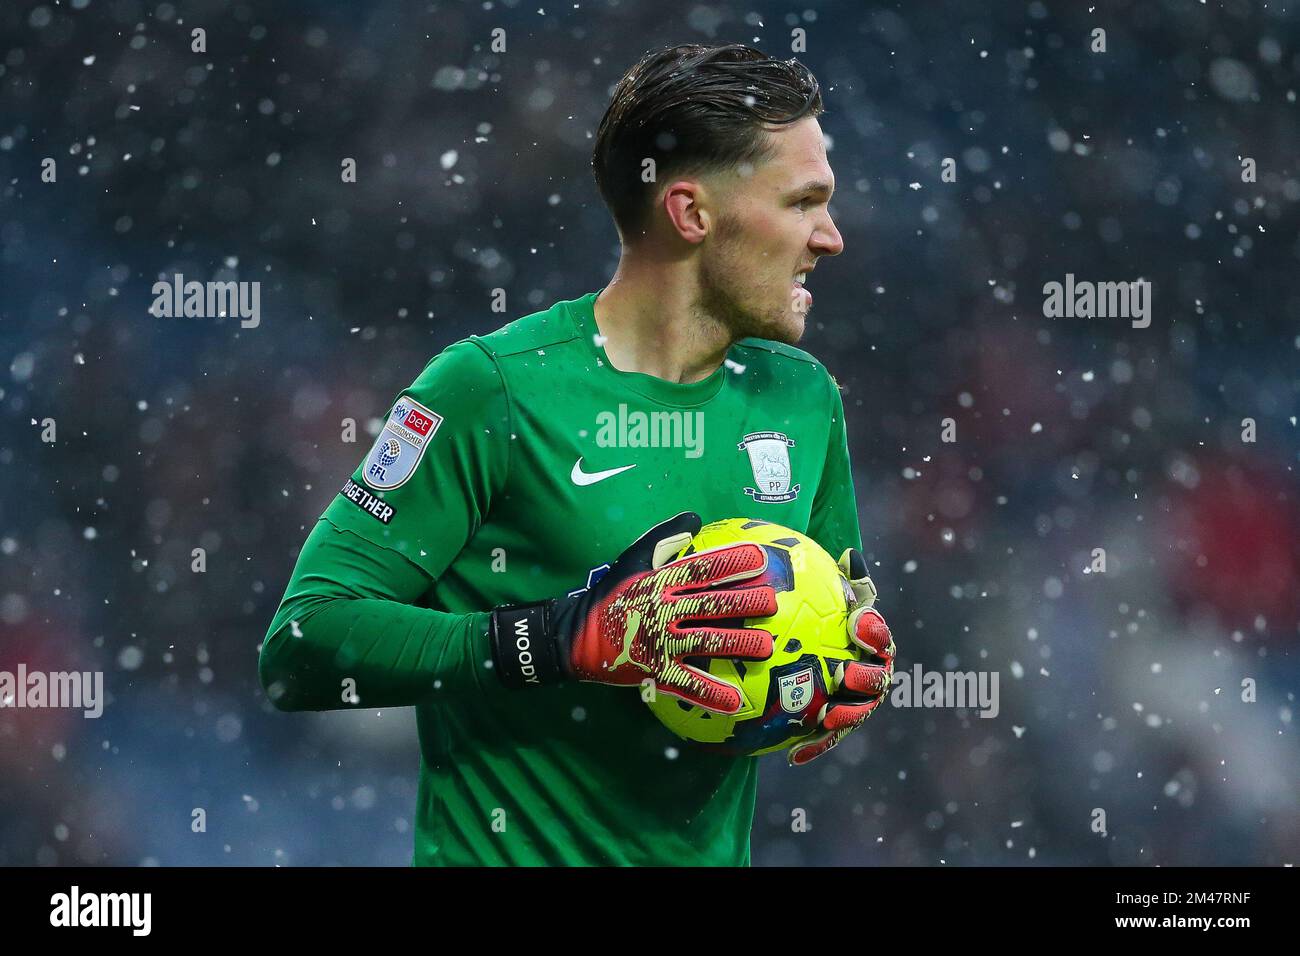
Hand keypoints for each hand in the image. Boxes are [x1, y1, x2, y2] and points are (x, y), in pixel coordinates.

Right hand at [490, 512, 778, 712]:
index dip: (730, 562)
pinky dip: (710, 694)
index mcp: (658, 583)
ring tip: (765, 647)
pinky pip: (686, 684)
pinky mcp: (654, 671)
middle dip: (743, 603)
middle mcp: (661, 611)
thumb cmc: (610, 596)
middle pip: (709, 605)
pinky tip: (735, 702)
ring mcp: (658, 643)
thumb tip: (694, 518)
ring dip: (736, 645)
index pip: (700, 569)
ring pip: (704, 642)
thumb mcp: (631, 562)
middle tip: (772, 602)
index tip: (759, 558)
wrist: (574, 637)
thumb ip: (663, 540)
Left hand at [787, 547, 894, 765]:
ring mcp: (853, 701)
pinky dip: (815, 746)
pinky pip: (827, 738)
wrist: (803, 639)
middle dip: (866, 680)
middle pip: (876, 679)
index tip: (856, 623)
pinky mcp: (833, 722)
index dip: (873, 631)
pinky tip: (794, 755)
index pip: (879, 636)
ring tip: (827, 718)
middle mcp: (869, 673)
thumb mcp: (823, 591)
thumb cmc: (817, 610)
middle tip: (846, 675)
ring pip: (857, 712)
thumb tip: (851, 555)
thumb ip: (839, 579)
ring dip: (845, 717)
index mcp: (871, 642)